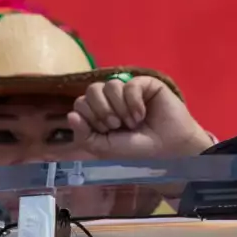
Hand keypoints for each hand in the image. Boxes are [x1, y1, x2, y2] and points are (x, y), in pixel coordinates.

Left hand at [69, 75, 214, 158]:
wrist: (166, 150)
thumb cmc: (136, 151)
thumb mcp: (104, 148)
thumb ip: (84, 134)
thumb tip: (71, 115)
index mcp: (99, 113)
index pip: (81, 103)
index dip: (90, 117)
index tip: (106, 131)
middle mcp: (112, 99)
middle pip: (92, 90)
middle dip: (102, 111)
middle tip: (117, 126)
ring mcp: (129, 90)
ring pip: (110, 85)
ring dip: (120, 108)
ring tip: (132, 122)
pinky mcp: (146, 85)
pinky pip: (130, 84)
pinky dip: (134, 103)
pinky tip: (142, 115)